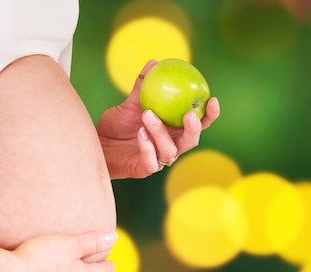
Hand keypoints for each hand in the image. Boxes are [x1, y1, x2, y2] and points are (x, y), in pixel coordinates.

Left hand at [96, 59, 219, 178]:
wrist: (97, 144)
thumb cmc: (117, 126)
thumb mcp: (130, 104)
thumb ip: (142, 86)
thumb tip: (154, 62)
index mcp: (174, 130)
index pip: (198, 124)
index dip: (209, 115)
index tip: (212, 99)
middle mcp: (170, 145)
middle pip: (191, 141)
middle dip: (194, 129)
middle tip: (188, 114)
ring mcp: (158, 160)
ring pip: (169, 150)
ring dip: (160, 132)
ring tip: (147, 114)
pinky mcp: (144, 170)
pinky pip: (151, 162)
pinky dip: (147, 148)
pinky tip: (140, 134)